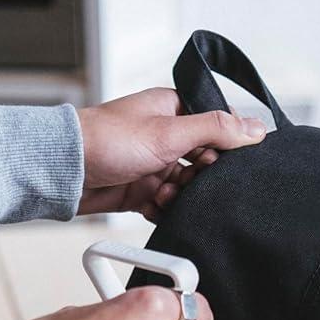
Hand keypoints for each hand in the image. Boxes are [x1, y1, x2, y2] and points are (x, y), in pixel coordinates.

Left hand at [77, 88, 266, 219]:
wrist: (63, 171)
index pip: (217, 127)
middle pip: (204, 161)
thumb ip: (216, 129)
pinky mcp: (140, 189)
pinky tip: (157, 207)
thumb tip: (256, 128)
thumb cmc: (105, 140)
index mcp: (173, 109)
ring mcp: (152, 163)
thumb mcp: (170, 132)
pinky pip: (165, 204)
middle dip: (200, 177)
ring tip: (164, 193)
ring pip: (186, 186)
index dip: (224, 148)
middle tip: (188, 180)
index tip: (222, 163)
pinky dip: (165, 210)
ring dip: (180, 195)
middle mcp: (164, 135)